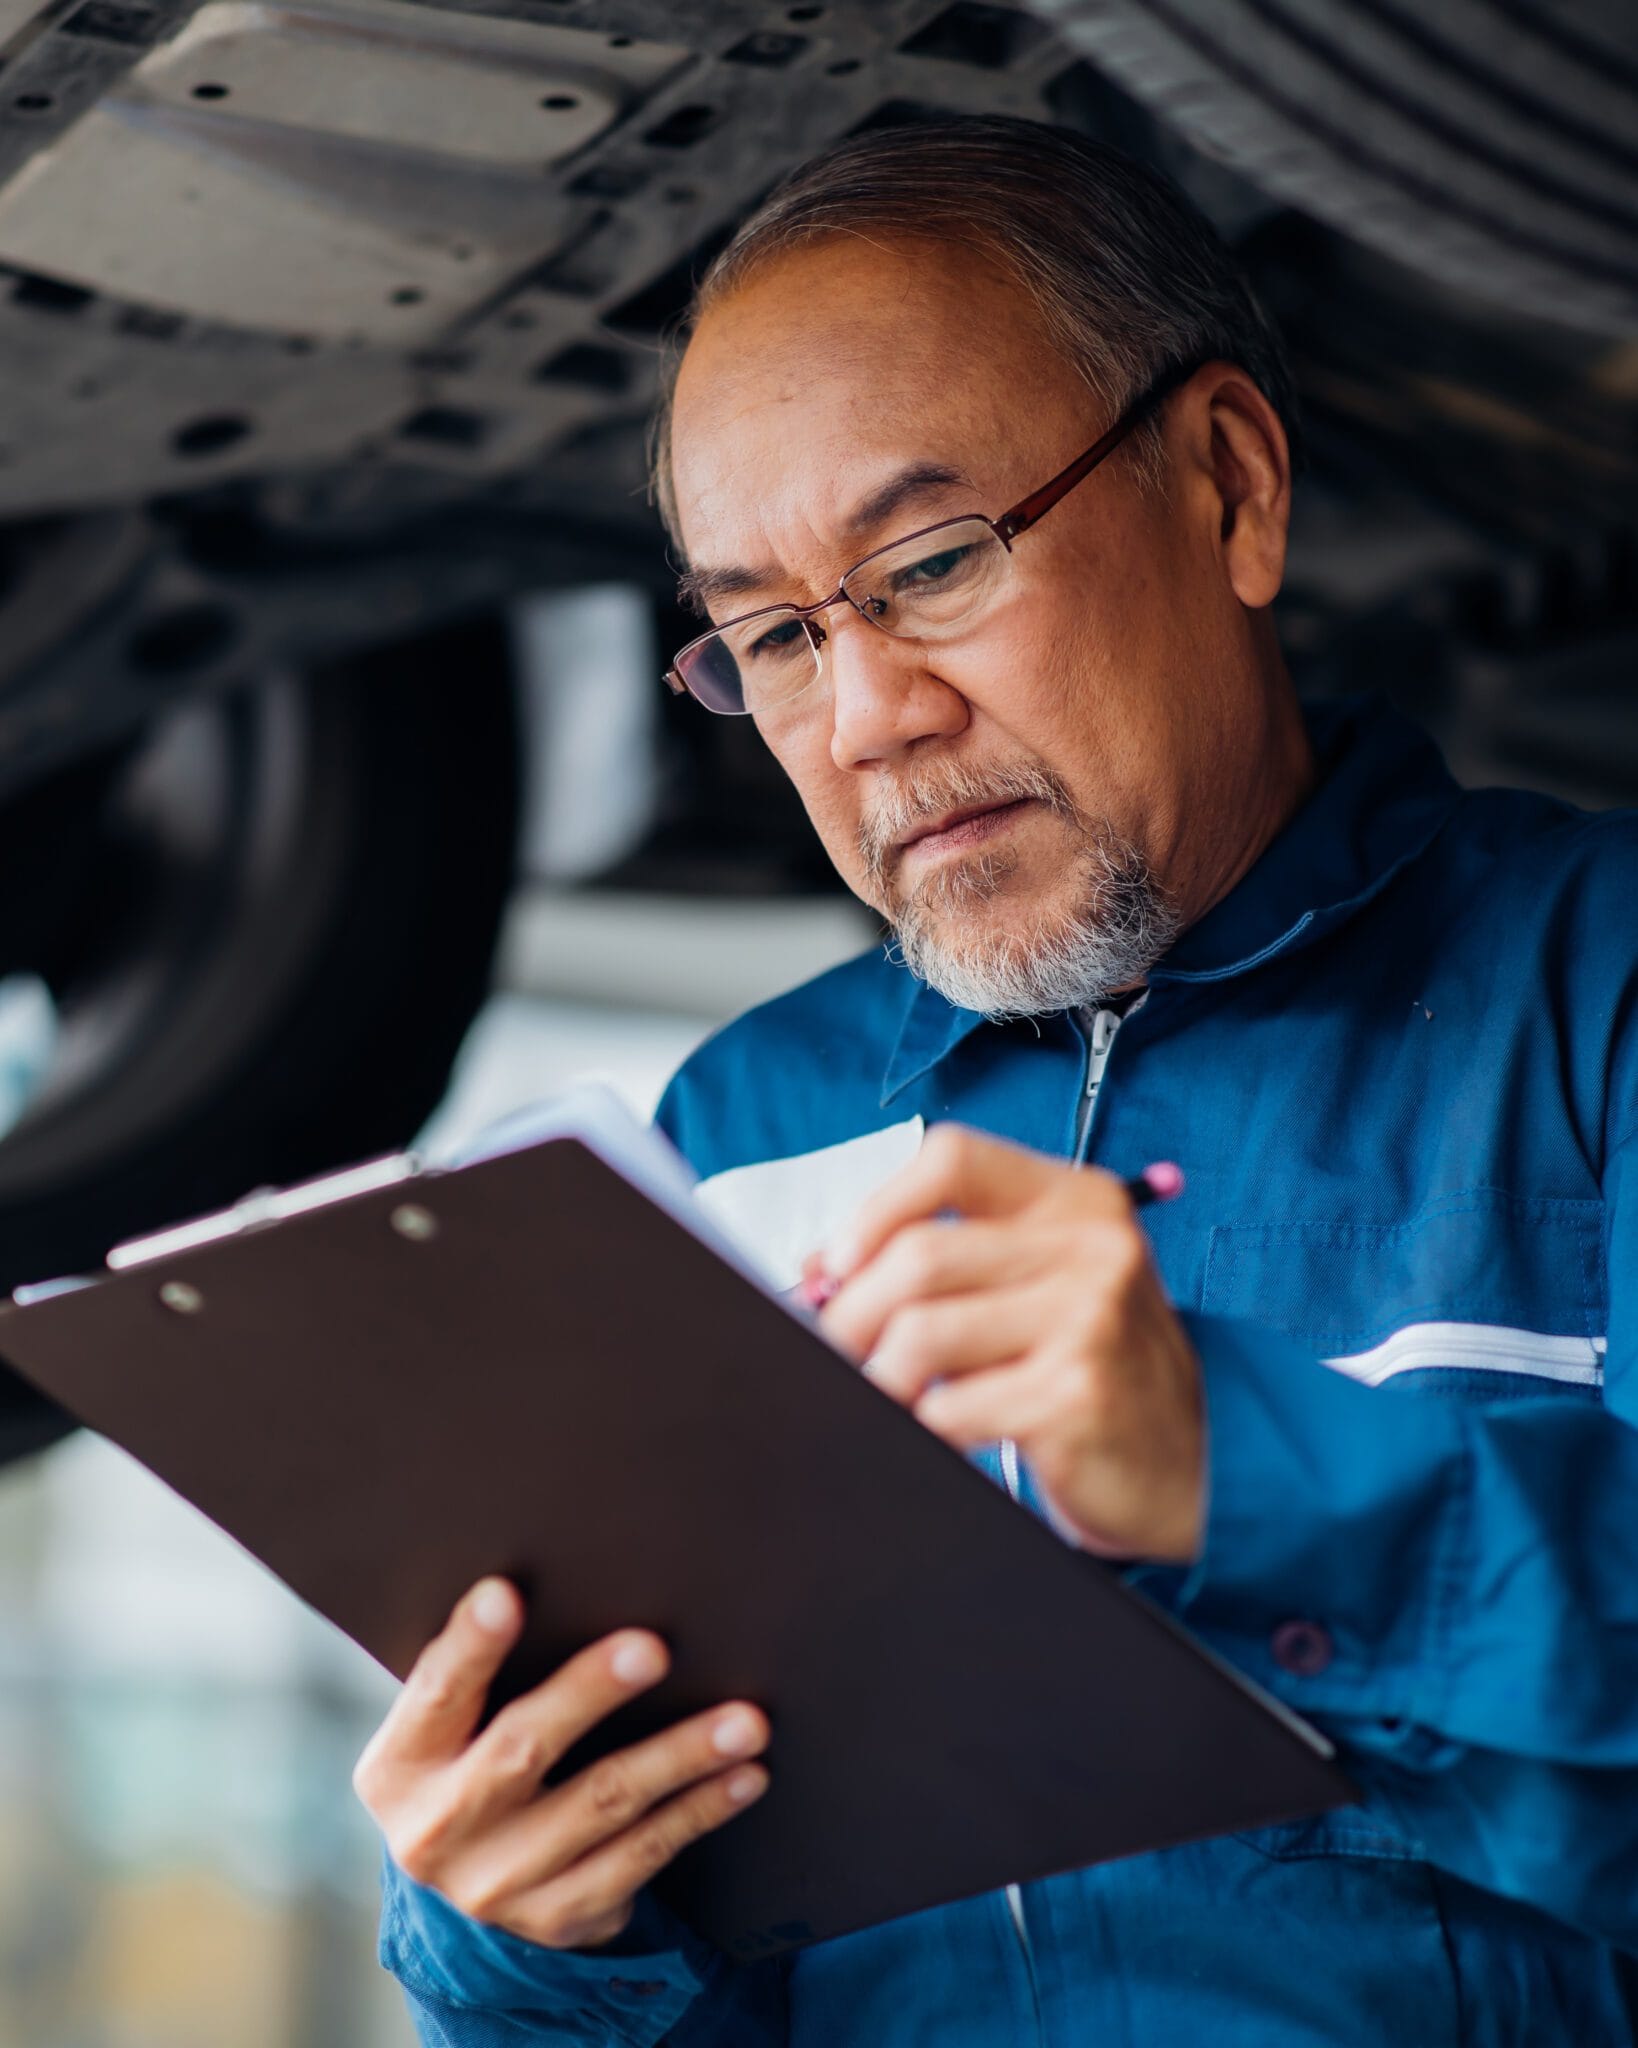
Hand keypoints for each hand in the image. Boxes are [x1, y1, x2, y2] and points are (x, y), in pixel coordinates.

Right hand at [353, 1579, 769, 1951]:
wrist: (469, 1891)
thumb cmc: (470, 1762)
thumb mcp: (445, 1731)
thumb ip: (481, 1675)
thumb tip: (568, 1579)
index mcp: (401, 1766)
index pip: (435, 1692)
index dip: (470, 1645)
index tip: (507, 1595)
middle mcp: (440, 1829)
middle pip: (523, 1749)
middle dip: (590, 1693)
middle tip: (652, 1649)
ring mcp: (499, 1883)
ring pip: (603, 1805)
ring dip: (681, 1757)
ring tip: (743, 1722)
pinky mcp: (559, 1914)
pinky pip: (643, 1855)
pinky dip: (700, 1810)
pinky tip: (744, 1776)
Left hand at [812, 1125, 1203, 1562]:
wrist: (1190, 1462)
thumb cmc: (1090, 1366)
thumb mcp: (1037, 1286)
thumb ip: (947, 1261)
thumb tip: (820, 1273)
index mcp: (1074, 1200)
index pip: (952, 1158)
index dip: (876, 1207)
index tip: (837, 1263)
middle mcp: (1091, 1246)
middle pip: (919, 1255)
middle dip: (850, 1313)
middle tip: (835, 1351)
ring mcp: (1090, 1319)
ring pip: (921, 1333)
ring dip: (878, 1377)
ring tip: (883, 1396)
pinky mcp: (1077, 1394)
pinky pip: (950, 1409)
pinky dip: (919, 1428)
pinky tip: (932, 1434)